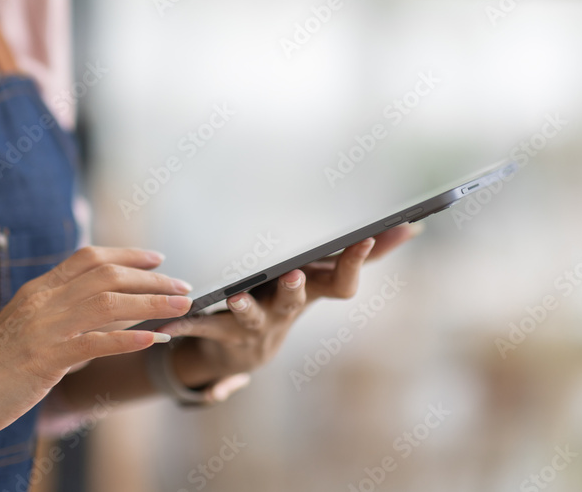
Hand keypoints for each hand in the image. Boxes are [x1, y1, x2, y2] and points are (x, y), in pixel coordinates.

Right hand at [0, 246, 191, 447]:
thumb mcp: (27, 331)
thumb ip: (59, 316)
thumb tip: (101, 314)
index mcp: (37, 290)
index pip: (88, 258)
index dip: (127, 256)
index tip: (158, 260)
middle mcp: (42, 300)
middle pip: (106, 275)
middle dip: (151, 280)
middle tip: (183, 286)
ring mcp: (43, 327)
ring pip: (108, 303)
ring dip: (151, 304)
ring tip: (182, 306)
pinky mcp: (43, 358)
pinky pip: (93, 342)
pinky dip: (127, 338)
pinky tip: (154, 339)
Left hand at [156, 223, 421, 401]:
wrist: (246, 353)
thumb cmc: (288, 302)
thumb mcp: (326, 277)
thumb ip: (362, 255)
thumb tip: (411, 227)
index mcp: (312, 294)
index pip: (341, 282)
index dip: (353, 263)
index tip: (362, 239)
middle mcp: (287, 313)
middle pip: (296, 302)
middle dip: (296, 289)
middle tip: (294, 274)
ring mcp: (255, 326)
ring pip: (252, 317)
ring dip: (244, 308)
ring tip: (233, 296)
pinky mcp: (222, 332)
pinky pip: (203, 326)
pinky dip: (187, 324)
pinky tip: (169, 321)